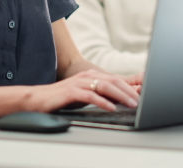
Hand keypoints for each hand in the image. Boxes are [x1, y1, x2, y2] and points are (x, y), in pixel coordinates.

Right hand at [25, 69, 139, 112]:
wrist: (40, 98)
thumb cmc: (64, 97)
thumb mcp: (86, 94)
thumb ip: (101, 94)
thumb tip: (120, 100)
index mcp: (92, 75)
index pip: (116, 79)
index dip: (130, 86)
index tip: (142, 94)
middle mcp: (87, 76)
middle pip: (114, 81)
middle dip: (129, 91)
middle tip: (141, 101)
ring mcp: (79, 83)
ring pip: (105, 86)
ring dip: (120, 96)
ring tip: (131, 104)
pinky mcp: (72, 91)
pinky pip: (90, 95)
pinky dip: (103, 102)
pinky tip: (111, 108)